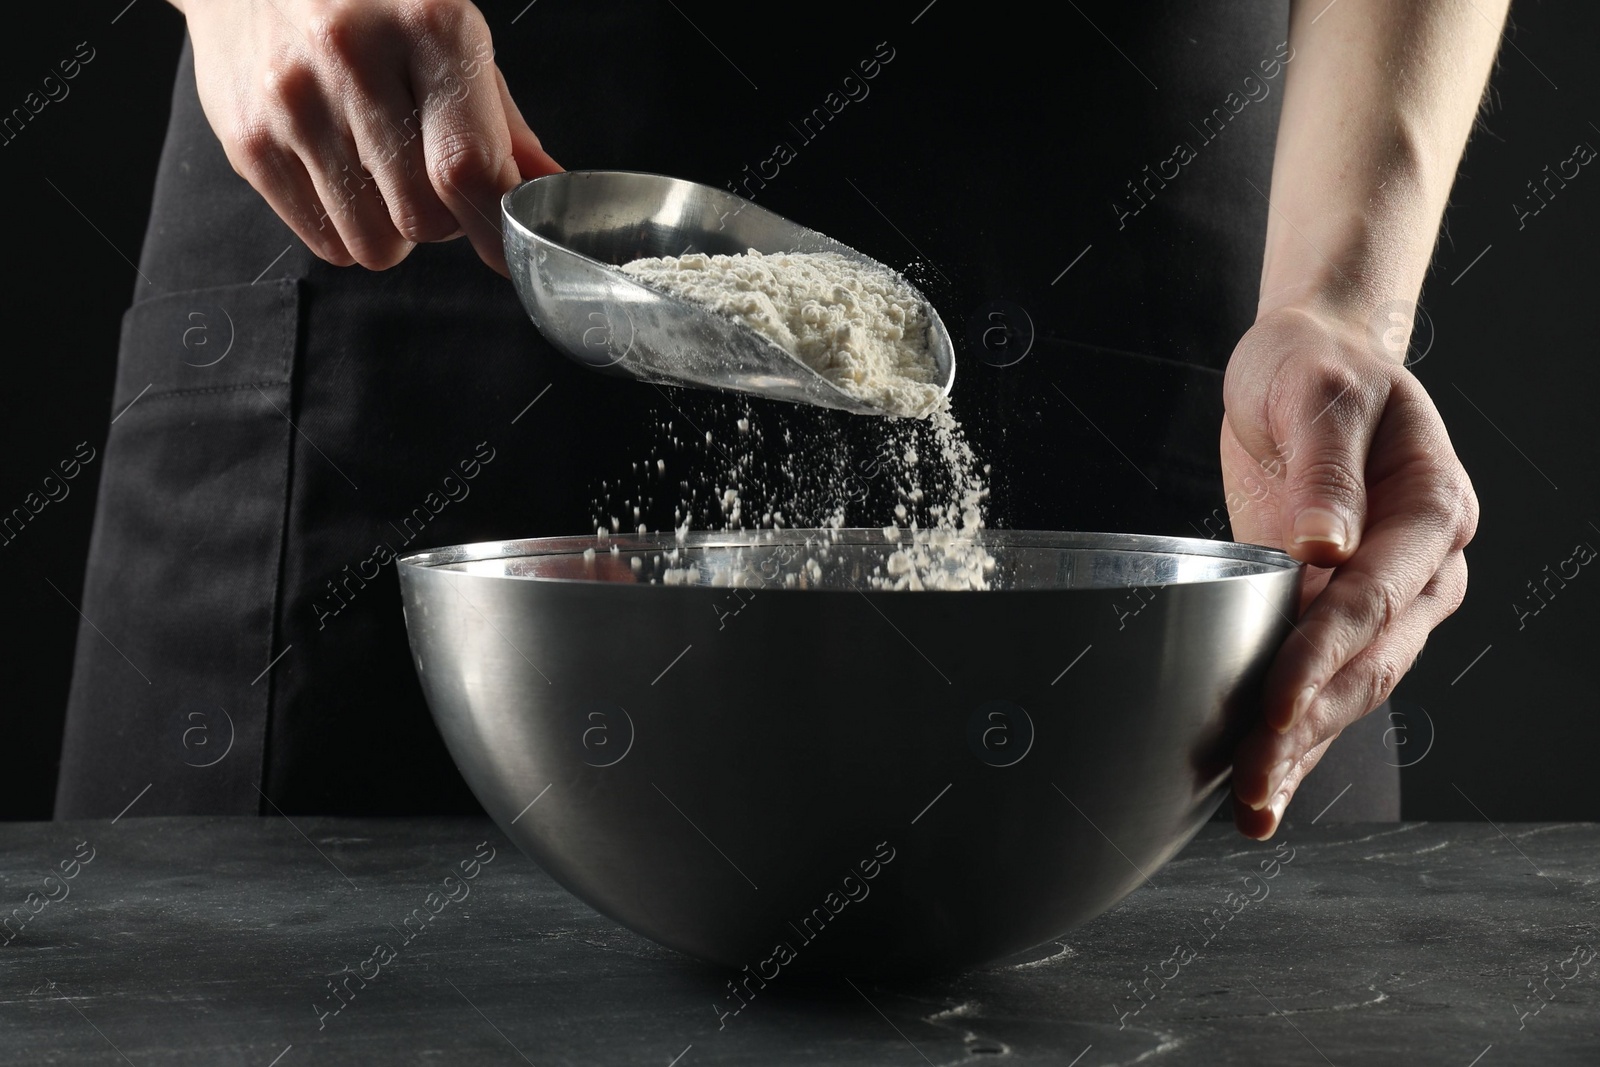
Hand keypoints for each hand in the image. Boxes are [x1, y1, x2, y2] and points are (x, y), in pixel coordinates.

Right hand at [180, 0, 560, 274]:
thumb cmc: (369, 7)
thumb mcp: (449, 39)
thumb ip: (504, 124)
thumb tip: (551, 190)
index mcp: (428, 25)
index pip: (470, 166)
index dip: (496, 225)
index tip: (509, 248)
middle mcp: (354, 57)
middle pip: (425, 218)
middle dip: (444, 222)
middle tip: (431, 179)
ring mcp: (293, 100)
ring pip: (374, 243)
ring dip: (392, 229)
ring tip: (380, 170)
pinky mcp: (247, 139)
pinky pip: (324, 241)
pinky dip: (346, 226)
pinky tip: (340, 171)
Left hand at [1219, 303, 1478, 838]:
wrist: (1315, 359)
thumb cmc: (1317, 368)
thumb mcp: (1320, 395)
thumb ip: (1327, 471)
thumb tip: (1323, 546)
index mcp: (1431, 509)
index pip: (1373, 599)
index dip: (1321, 657)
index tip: (1274, 708)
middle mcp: (1423, 566)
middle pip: (1367, 663)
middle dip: (1307, 730)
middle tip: (1253, 787)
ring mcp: (1389, 596)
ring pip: (1352, 689)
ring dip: (1303, 752)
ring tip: (1254, 807)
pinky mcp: (1342, 610)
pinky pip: (1325, 681)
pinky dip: (1296, 733)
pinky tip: (1265, 779)